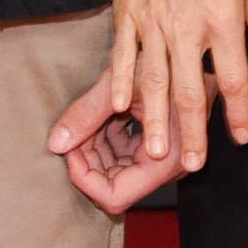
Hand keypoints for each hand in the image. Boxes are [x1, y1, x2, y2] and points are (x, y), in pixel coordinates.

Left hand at [42, 71, 195, 218]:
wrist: (192, 51)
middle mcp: (167, 167)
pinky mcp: (157, 147)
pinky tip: (101, 116)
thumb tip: (55, 144)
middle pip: (112, 184)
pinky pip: (124, 155)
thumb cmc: (165, 62)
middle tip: (73, 129)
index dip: (85, 177)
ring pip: (115, 170)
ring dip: (94, 148)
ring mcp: (162, 158)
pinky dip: (106, 139)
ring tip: (88, 116)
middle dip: (87, 160)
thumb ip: (86, 114)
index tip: (69, 147)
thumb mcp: (120, 84)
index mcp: (165, 161)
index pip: (114, 195)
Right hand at [48, 0, 247, 194]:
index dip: (239, 111)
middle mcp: (186, 25)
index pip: (234, 76)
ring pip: (153, 81)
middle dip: (191, 131)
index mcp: (222, 16)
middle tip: (192, 163)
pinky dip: (121, 83)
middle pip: (189, 89)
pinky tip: (120, 108)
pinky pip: (122, 56)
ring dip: (154, 119)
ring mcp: (151, 21)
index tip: (241, 136)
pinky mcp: (126, 13)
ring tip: (154, 150)